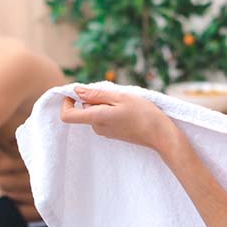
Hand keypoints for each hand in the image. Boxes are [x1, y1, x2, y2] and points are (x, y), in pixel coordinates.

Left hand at [60, 86, 179, 153]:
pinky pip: (103, 118)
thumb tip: (76, 91)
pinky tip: (127, 109)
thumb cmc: (143, 114)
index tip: (76, 93)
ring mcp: (105, 132)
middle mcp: (97, 128)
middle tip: (114, 94)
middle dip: (93, 98)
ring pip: (95, 113)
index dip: (66, 102)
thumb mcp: (120, 97)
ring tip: (124, 102)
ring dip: (105, 103)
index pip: (67, 116)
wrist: (160, 134)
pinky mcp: (112, 133)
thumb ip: (96, 94)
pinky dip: (110, 110)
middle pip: (84, 110)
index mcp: (97, 118)